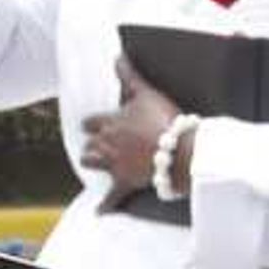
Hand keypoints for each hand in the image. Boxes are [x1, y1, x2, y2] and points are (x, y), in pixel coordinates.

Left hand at [77, 55, 180, 192]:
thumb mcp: (146, 93)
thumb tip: (117, 55)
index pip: (91, 122)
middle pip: (89, 144)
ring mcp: (115, 164)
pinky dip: (105, 205)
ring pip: (92, 163)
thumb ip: (129, 76)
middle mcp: (107, 144)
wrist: (179, 149)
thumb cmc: (164, 119)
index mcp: (110, 123)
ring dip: (93, 162)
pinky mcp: (125, 182)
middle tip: (98, 144)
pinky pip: (112, 198)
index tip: (93, 124)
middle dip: (92, 143)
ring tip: (95, 162)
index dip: (93, 123)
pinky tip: (100, 213)